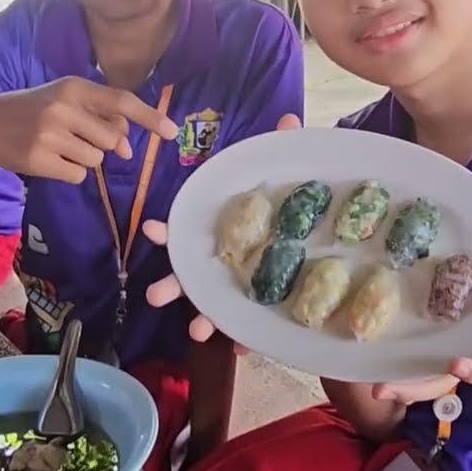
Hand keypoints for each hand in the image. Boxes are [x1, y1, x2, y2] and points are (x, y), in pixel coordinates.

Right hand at [0, 77, 178, 183]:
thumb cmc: (36, 110)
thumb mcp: (68, 103)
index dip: (149, 117)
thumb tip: (127, 149)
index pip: (122, 102)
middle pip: (111, 140)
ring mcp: (50, 134)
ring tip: (58, 146)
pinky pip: (78, 176)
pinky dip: (69, 172)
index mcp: (74, 87)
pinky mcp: (39, 160)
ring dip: (84, 159)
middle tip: (75, 137)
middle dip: (101, 145)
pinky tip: (49, 159)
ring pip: (96, 160)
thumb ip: (101, 119)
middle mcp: (63, 107)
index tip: (171, 132)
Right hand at [144, 113, 302, 347]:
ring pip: (210, 307)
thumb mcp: (287, 178)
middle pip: (187, 274)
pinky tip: (243, 349)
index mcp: (221, 230)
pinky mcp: (256, 311)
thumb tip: (289, 121)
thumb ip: (282, 150)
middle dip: (170, 284)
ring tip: (197, 331)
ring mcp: (234, 289)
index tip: (149, 229)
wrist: (321, 243)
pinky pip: (245, 329)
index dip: (165, 231)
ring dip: (201, 319)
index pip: (183, 229)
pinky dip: (243, 340)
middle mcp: (219, 261)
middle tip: (155, 294)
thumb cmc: (289, 210)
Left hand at [371, 189, 471, 405]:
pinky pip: (410, 371)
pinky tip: (367, 376)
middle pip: (441, 381)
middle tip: (387, 389)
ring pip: (423, 383)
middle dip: (417, 387)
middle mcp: (465, 355)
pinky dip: (394, 377)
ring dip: (401, 388)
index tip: (458, 364)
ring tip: (375, 388)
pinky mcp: (424, 353)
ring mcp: (442, 358)